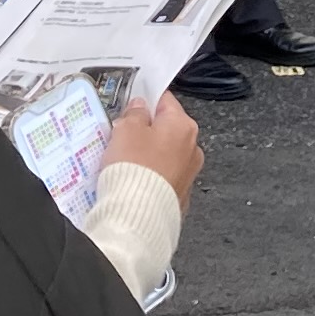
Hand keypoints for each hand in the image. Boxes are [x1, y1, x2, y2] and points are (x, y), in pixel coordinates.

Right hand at [100, 95, 203, 209]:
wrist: (137, 214)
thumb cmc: (134, 170)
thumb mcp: (126, 129)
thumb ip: (134, 113)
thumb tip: (139, 108)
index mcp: (182, 125)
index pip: (165, 100)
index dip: (145, 100)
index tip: (132, 105)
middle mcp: (192, 148)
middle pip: (166, 129)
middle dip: (145, 131)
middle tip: (122, 136)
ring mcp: (188, 174)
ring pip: (164, 155)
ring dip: (147, 155)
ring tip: (124, 162)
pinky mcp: (179, 195)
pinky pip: (162, 177)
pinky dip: (150, 176)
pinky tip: (133, 180)